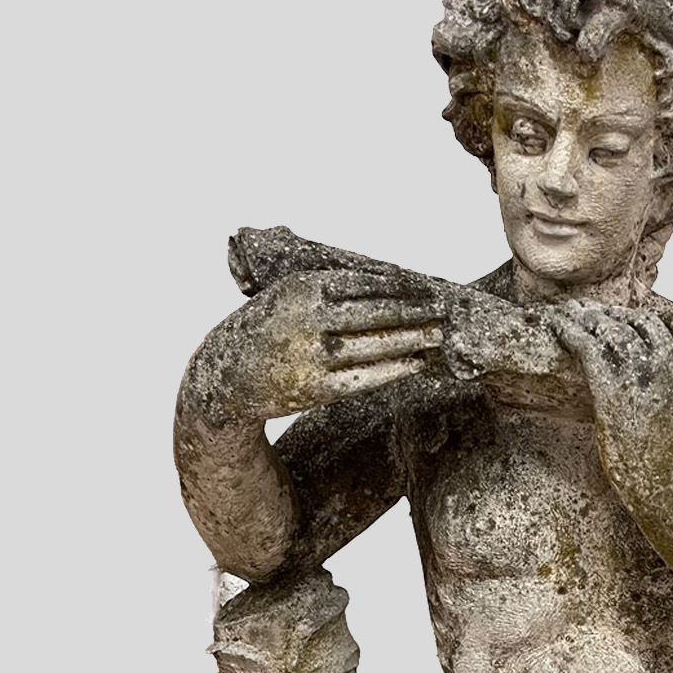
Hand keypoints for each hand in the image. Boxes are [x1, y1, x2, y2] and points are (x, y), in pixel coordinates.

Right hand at [228, 268, 445, 418]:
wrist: (229, 377)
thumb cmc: (266, 330)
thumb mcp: (287, 295)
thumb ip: (325, 288)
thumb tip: (381, 285)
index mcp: (303, 288)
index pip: (364, 283)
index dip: (399, 286)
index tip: (424, 286)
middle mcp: (311, 320)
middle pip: (377, 312)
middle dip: (414, 311)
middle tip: (443, 310)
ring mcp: (316, 355)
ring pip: (377, 344)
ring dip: (412, 339)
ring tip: (438, 335)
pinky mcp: (319, 388)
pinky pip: (368, 376)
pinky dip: (396, 369)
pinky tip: (417, 363)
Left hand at [547, 304, 672, 499]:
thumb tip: (665, 404)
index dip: (657, 318)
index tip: (635, 318)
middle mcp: (669, 367)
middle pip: (641, 321)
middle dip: (616, 313)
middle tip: (591, 311)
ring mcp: (641, 376)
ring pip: (612, 328)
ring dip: (587, 316)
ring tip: (568, 312)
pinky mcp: (612, 391)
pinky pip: (588, 347)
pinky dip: (569, 330)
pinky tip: (555, 325)